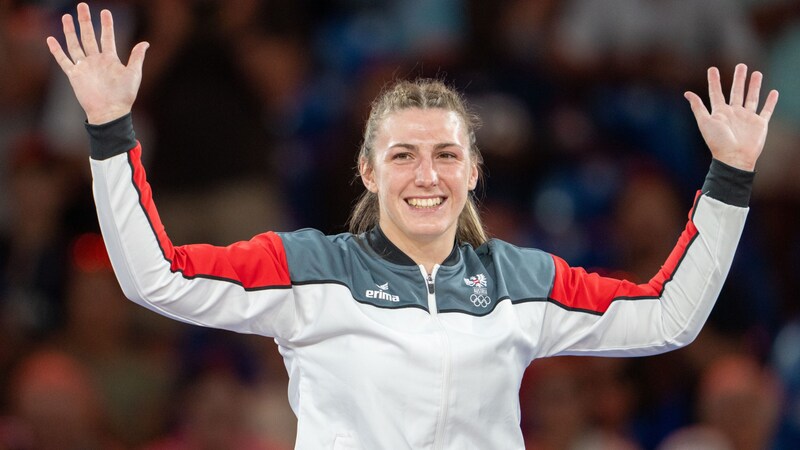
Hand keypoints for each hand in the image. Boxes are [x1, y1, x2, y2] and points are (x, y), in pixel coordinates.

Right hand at [46, 3, 148, 124]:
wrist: (110, 112)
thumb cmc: (124, 96)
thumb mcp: (133, 74)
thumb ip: (137, 57)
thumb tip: (146, 42)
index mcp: (110, 59)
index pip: (107, 37)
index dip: (106, 25)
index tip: (105, 11)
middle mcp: (96, 60)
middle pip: (88, 36)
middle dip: (85, 21)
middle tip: (82, 6)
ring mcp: (84, 67)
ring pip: (75, 45)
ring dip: (70, 31)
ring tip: (67, 16)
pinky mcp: (74, 75)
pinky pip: (63, 61)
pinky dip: (57, 51)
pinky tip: (51, 39)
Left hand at [684, 64, 778, 170]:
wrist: (734, 158)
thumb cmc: (717, 141)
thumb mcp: (705, 122)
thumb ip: (698, 107)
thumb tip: (687, 93)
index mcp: (720, 112)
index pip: (716, 93)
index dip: (714, 81)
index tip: (712, 68)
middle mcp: (733, 113)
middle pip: (736, 92)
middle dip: (738, 79)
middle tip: (741, 65)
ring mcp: (747, 118)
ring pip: (752, 97)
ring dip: (754, 86)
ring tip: (756, 73)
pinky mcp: (759, 124)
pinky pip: (766, 110)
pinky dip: (770, 102)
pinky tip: (773, 92)